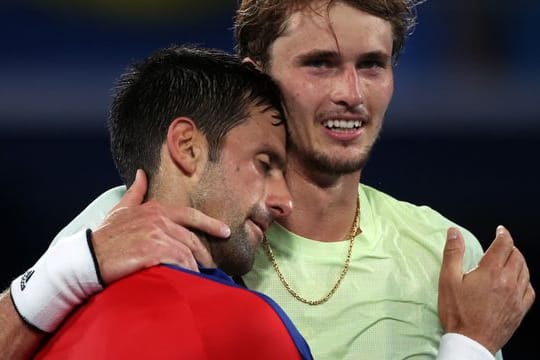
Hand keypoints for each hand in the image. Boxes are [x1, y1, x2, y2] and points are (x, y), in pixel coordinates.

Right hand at [92, 169, 230, 283]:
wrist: (88, 257)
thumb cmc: (105, 236)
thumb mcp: (121, 210)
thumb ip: (136, 192)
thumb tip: (141, 174)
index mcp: (156, 209)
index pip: (191, 215)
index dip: (211, 224)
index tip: (226, 231)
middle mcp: (160, 220)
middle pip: (192, 239)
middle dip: (204, 254)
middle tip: (211, 266)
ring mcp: (157, 236)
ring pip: (187, 254)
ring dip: (194, 267)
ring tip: (197, 277)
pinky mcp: (153, 253)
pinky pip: (179, 264)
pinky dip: (186, 273)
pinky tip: (187, 280)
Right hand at [438, 226, 534, 353]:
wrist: (470, 341)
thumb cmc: (457, 312)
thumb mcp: (448, 280)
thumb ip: (453, 253)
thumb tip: (454, 232)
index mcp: (491, 271)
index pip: (504, 245)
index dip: (503, 234)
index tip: (500, 230)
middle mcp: (508, 282)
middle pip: (517, 256)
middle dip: (510, 247)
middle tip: (501, 245)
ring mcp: (517, 297)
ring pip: (525, 271)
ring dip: (518, 261)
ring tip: (509, 260)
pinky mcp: (520, 310)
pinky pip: (529, 289)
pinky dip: (524, 280)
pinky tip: (517, 281)